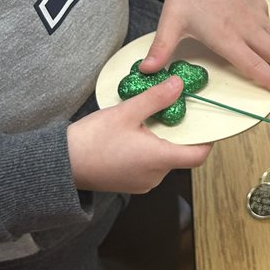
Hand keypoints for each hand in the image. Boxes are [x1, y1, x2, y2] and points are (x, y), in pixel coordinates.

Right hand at [67, 76, 211, 193]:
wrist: (62, 165)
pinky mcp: (130, 183)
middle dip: (178, 133)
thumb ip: (155, 98)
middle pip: (180, 154)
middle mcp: (155, 176)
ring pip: (164, 159)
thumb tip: (179, 85)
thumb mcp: (126, 112)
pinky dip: (148, 150)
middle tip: (170, 110)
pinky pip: (149, 166)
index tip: (207, 122)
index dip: (207, 139)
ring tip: (146, 121)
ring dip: (161, 141)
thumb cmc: (92, 141)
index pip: (198, 155)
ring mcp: (143, 183)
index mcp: (159, 159)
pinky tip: (134, 135)